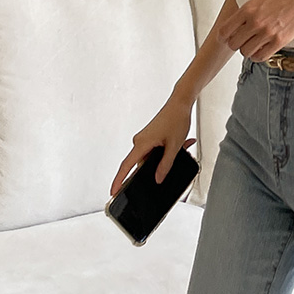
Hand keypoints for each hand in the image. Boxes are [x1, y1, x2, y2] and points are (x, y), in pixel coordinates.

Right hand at [109, 84, 194, 199]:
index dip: (119, 180)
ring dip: (164, 158)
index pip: (126, 166)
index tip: (113, 192)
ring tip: (179, 150)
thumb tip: (158, 179)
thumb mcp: (174, 146)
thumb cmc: (176, 118)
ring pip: (150, 157)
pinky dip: (165, 152)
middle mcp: (140, 141)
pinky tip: (179, 147)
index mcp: (142, 143)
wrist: (180, 102)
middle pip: (141, 164)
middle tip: (168, 166)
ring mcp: (145, 138)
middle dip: (155, 169)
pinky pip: (153, 151)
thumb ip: (165, 165)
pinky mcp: (150, 137)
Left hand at [223, 0, 293, 60]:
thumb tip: (237, 24)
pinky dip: (259, 55)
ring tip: (255, 42)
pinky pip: (260, 57)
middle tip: (243, 39)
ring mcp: (267, 33)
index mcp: (248, 8)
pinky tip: (263, 47)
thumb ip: (248, 11)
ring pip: (245, 52)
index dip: (224, 36)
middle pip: (233, 44)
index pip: (224, 31)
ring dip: (248, 49)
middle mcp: (255, 22)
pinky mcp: (279, 42)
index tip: (227, 36)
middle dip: (237, 42)